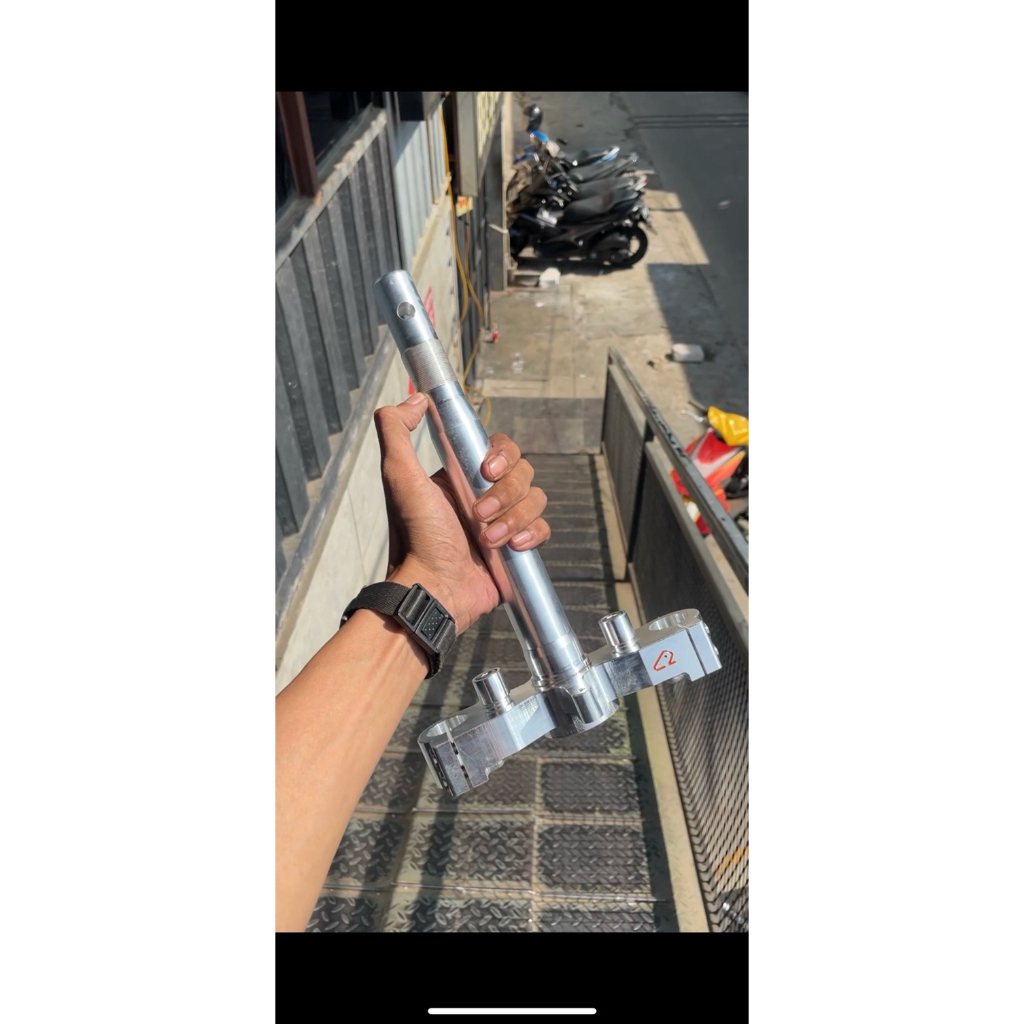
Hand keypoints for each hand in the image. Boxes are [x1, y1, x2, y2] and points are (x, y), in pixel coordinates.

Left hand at [374, 393, 549, 633]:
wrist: (433, 588)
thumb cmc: (414, 536)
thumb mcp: (398, 477)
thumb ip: (396, 431)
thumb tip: (416, 399)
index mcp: (461, 476)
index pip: (499, 448)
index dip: (501, 456)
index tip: (486, 471)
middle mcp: (484, 495)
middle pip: (523, 471)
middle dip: (506, 493)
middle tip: (479, 514)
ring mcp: (503, 521)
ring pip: (535, 499)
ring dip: (514, 518)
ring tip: (488, 539)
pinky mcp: (517, 549)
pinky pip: (543, 528)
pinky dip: (532, 535)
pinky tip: (512, 548)